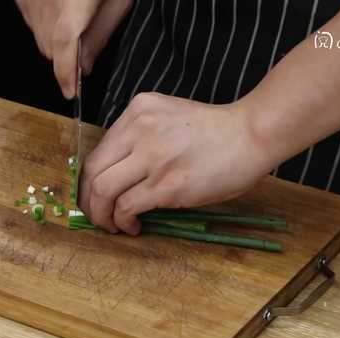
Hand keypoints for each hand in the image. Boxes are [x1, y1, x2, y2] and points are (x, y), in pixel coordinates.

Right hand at [15, 0, 131, 97]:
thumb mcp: (119, 0)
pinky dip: (43, 21)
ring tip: (76, 21)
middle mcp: (46, 2)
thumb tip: (87, 64)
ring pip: (38, 35)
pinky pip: (30, 17)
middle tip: (85, 50)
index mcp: (73, 5)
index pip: (64, 50)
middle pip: (49, 47)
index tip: (71, 92)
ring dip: (55, 39)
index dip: (66, 75)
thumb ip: (101, 33)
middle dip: (65, 57)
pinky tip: (60, 8)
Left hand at [78, 93, 275, 234]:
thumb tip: (118, 175)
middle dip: (87, 200)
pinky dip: (122, 221)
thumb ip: (141, 137)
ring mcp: (152, 157)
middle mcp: (139, 130)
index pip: (98, 150)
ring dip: (101, 215)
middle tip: (96, 215)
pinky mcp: (167, 185)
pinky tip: (133, 226)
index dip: (89, 179)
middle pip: (92, 171)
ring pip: (103, 190)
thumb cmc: (216, 131)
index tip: (94, 196)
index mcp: (138, 110)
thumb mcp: (169, 117)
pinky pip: (126, 207)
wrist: (252, 134)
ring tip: (112, 225)